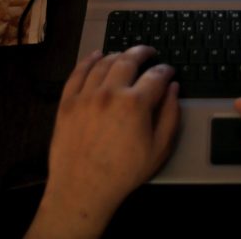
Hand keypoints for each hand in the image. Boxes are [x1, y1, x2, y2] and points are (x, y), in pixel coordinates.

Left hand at [26, 46, 179, 238]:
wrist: (83, 189)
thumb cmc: (124, 173)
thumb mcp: (159, 149)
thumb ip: (171, 115)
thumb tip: (173, 89)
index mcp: (135, 104)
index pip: (156, 75)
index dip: (165, 70)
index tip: (169, 70)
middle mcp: (110, 93)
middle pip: (128, 60)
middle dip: (143, 52)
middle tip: (149, 52)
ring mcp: (86, 95)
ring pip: (103, 63)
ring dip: (118, 54)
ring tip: (126, 55)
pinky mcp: (67, 102)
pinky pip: (78, 72)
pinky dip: (88, 60)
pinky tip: (96, 55)